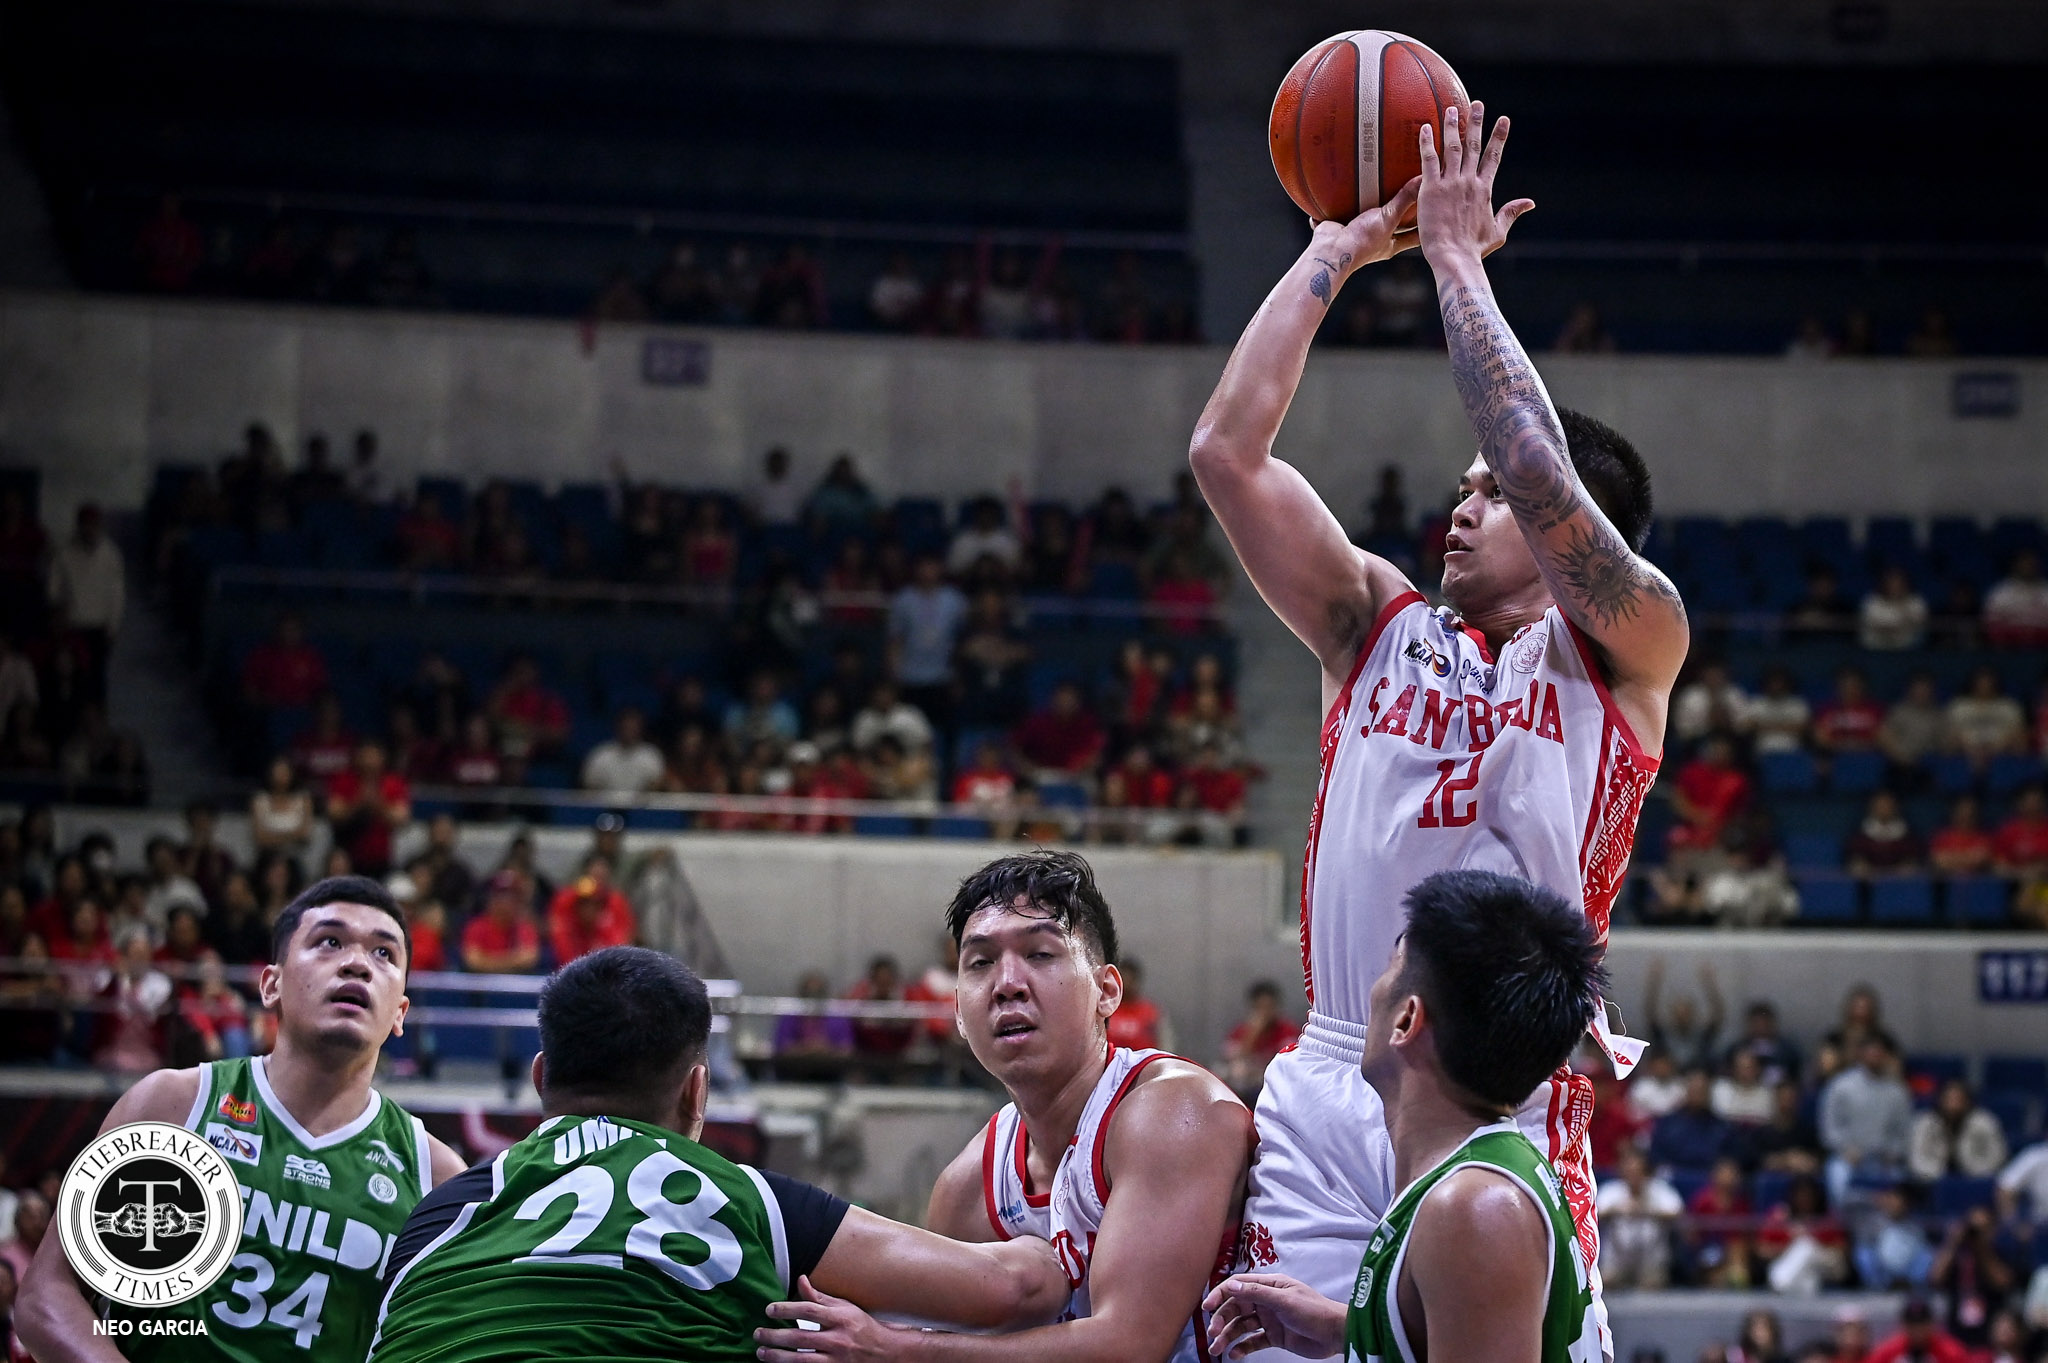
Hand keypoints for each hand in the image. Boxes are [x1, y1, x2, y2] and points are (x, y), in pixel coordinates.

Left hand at [756, 1277, 910, 1362]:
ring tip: (762, 1353)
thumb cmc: (862, 1327)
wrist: (885, 1353)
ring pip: (801, 1360)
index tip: (769, 1309)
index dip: (787, 1308)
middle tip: (758, 1334)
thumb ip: (820, 1297)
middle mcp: (838, 1339)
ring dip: (778, 1357)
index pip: (809, 1309)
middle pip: (800, 1336)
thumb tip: (800, 1279)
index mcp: (840, 1318)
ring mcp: (836, 1360)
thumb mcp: (844, 1307)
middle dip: (775, 1336)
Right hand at [1202, 1273, 1346, 1359]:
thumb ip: (1257, 1292)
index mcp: (1269, 1286)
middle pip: (1236, 1308)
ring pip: (1242, 1326)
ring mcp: (1269, 1319)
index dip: (1221, 1295)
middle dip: (1222, 1320)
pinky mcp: (1274, 1336)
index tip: (1207, 1308)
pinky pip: (1253, 1341)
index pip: (1238, 1286)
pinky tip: (1235, 1354)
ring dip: (1228, 1336)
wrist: (1334, 1333)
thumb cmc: (1314, 1311)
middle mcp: (1266, 1301)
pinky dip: (1243, 1347)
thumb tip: (1232, 1285)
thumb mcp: (1285, 1300)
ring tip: (1218, 1349)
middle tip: (1213, 1334)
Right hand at [1307, 174, 1421, 273]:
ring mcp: (1357, 236)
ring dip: (1371, 208)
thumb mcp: (1388, 218)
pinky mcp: (1340, 228)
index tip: (1436, 216)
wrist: (1331, 251)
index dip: (1425, 227)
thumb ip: (1404, 200)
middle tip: (1410, 198)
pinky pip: (1343, 215)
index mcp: (1390, 245)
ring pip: (1368, 220)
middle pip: (1393, 227)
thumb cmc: (1362, 242)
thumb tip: (1421, 182)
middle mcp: (1375, 243)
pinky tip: (1343, 192)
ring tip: (1378, 190)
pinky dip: (1343, 206)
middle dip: (1399, 215)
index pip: (1414, 236)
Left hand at [1415, 101, 1534, 270]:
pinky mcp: (1431, 189)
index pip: (1493, 156)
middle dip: (1477, 122)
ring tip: (1451, 108)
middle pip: (1473, 145)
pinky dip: (1427, 142)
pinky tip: (1424, 127)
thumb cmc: (1474, 249)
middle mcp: (1469, 181)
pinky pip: (1429, 160)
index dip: (1499, 136)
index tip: (1503, 119)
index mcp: (1484, 189)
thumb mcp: (1498, 231)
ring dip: (1452, 126)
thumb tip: (1530, 203)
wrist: (1454, 257)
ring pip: (1452, 147)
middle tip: (1477, 104)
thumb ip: (1511, 213)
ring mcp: (1450, 183)